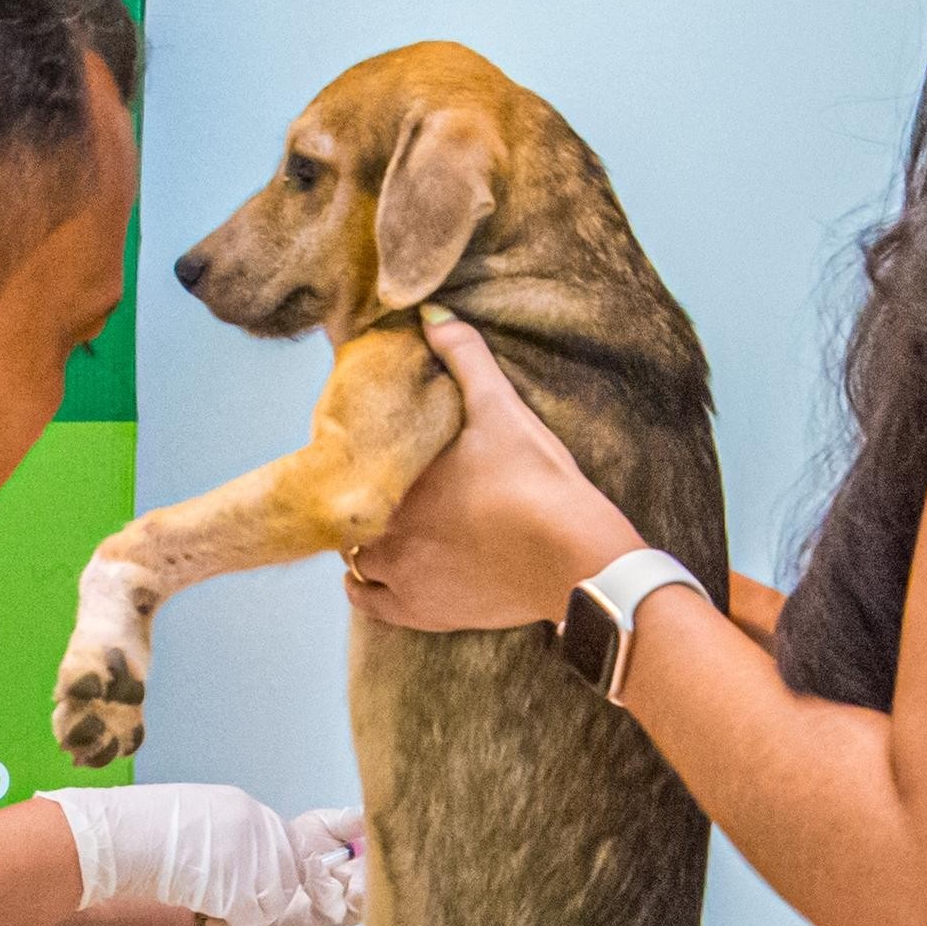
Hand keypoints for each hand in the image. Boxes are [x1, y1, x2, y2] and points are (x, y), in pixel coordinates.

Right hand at [52, 785, 362, 925]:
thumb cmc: (136, 832)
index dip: (276, 875)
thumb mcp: (190, 818)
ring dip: (246, 916)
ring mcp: (248, 856)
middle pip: (286, 877)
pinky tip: (208, 918)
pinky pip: (252, 923)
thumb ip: (222, 836)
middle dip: (264, 900)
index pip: (282, 846)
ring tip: (212, 910)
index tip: (266, 891)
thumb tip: (237, 862)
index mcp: (241, 807)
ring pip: (273, 903)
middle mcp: (253, 827)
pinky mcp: (237, 887)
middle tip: (230, 907)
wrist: (113, 840)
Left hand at [342, 313, 647, 634]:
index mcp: (398, 479)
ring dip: (362, 544)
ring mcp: (402, 577)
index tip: (374, 455)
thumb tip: (431, 312)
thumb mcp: (501, 407)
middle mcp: (387, 532)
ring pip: (354, 560)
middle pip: (351, 513)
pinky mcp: (424, 613)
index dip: (359, 460)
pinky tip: (373, 575)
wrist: (575, 556)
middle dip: (363, 501)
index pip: (352, 467)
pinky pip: (368, 603)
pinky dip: (364, 589)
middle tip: (384, 491)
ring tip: (385, 528)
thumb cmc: (538, 480)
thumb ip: (464, 357)